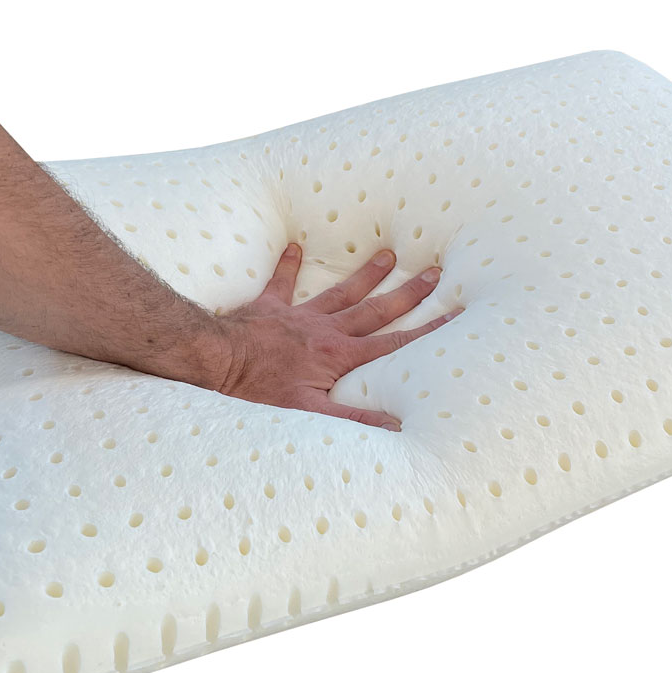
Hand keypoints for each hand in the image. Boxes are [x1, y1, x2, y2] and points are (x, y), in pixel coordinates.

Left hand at [211, 243, 460, 429]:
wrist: (216, 363)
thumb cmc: (260, 391)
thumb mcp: (309, 412)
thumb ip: (354, 419)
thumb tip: (397, 425)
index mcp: (339, 355)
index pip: (393, 344)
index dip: (426, 331)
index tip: (454, 314)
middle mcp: (325, 330)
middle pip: (374, 309)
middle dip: (406, 293)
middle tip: (433, 271)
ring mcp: (297, 316)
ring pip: (339, 292)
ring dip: (365, 274)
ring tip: (388, 254)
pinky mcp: (268, 308)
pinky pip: (281, 282)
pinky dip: (288, 265)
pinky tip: (296, 247)